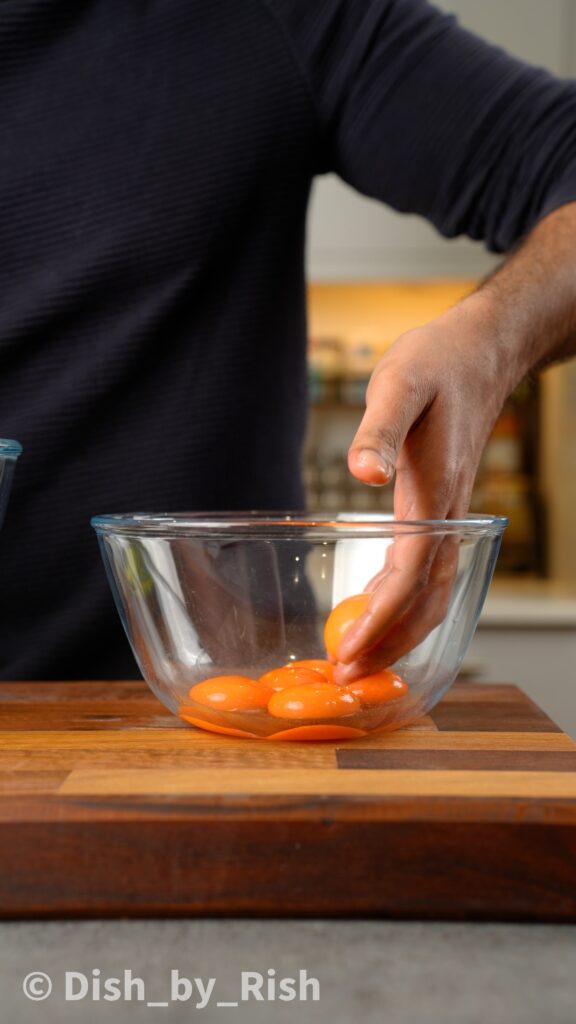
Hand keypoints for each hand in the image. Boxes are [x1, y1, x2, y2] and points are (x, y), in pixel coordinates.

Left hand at [333, 295, 513, 682]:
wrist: (481, 352)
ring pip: (432, 591)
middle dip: (391, 644)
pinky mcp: (442, 507)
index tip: (347, 653)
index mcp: (434, 493)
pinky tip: (375, 603)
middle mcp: (446, 515)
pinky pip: (427, 569)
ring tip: (362, 658)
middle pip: (426, 600)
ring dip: (399, 629)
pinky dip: (404, 599)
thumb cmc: (438, 364)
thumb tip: (363, 474)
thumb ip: (379, 430)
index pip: (409, 576)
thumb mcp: (400, 385)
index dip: (379, 620)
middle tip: (350, 679)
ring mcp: (449, 515)